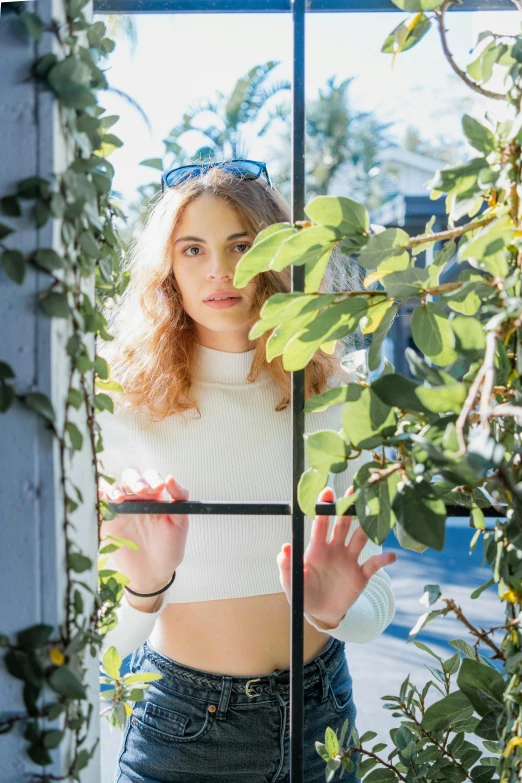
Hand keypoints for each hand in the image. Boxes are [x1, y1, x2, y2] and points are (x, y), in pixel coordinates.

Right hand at [98, 468, 189, 593]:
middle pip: (130, 478)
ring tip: (120, 498)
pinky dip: (97, 496)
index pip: (150, 478)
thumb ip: (180, 499)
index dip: (153, 478)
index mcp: (154, 496)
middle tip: (141, 492)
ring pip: (112, 488)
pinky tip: (100, 496)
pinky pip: (98, 505)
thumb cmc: (169, 548)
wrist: (153, 574)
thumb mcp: (180, 524)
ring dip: (114, 488)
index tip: (158, 487)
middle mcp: (136, 499)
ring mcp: (120, 510)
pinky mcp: (106, 522)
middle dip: (135, 481)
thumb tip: (171, 478)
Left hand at [276, 485, 396, 628]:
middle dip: (347, 508)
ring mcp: (349, 560)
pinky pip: (373, 565)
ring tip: (377, 514)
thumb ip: (287, 566)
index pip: (320, 524)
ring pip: (360, 539)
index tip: (327, 492)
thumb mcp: (291, 583)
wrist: (320, 614)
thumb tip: (285, 548)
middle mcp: (335, 549)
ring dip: (367, 527)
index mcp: (316, 548)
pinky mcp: (361, 575)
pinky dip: (383, 560)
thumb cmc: (303, 594)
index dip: (323, 509)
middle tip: (355, 490)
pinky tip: (391, 556)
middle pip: (342, 525)